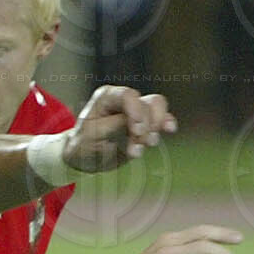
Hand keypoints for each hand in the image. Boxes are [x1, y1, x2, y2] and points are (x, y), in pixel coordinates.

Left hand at [62, 86, 176, 172]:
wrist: (85, 158)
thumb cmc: (83, 144)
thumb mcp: (93, 136)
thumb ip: (115, 126)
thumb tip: (139, 123)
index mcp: (106, 98)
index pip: (127, 96)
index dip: (136, 111)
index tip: (136, 131)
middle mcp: (123, 100)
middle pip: (147, 103)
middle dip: (146, 126)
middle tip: (136, 147)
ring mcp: (136, 110)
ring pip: (157, 108)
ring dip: (154, 129)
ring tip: (144, 146)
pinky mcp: (145, 123)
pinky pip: (161, 118)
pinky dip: (166, 123)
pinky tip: (170, 129)